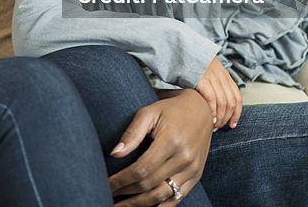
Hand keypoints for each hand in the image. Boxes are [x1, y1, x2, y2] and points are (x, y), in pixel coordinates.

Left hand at [108, 90, 212, 205]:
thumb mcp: (149, 113)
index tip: (106, 184)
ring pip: (162, 196)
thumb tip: (114, 154)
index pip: (142, 169)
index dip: (122, 180)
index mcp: (171, 141)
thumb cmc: (170, 110)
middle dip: (126, 193)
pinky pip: (176, 199)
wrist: (201, 110)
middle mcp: (184, 159)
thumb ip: (132, 133)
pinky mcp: (196, 177)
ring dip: (139, 204)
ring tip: (121, 206)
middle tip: (107, 195)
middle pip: (150, 185)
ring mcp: (192, 170)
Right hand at [194, 57, 241, 129]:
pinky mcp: (202, 79)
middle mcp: (221, 76)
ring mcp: (212, 77)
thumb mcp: (208, 70)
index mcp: (225, 75)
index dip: (237, 113)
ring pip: (223, 102)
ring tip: (214, 126)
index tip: (232, 124)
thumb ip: (215, 83)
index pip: (237, 97)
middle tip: (220, 127)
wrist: (181, 48)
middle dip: (227, 118)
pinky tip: (210, 118)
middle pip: (231, 102)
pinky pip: (211, 98)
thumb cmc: (191, 63)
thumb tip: (217, 102)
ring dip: (220, 118)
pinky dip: (213, 110)